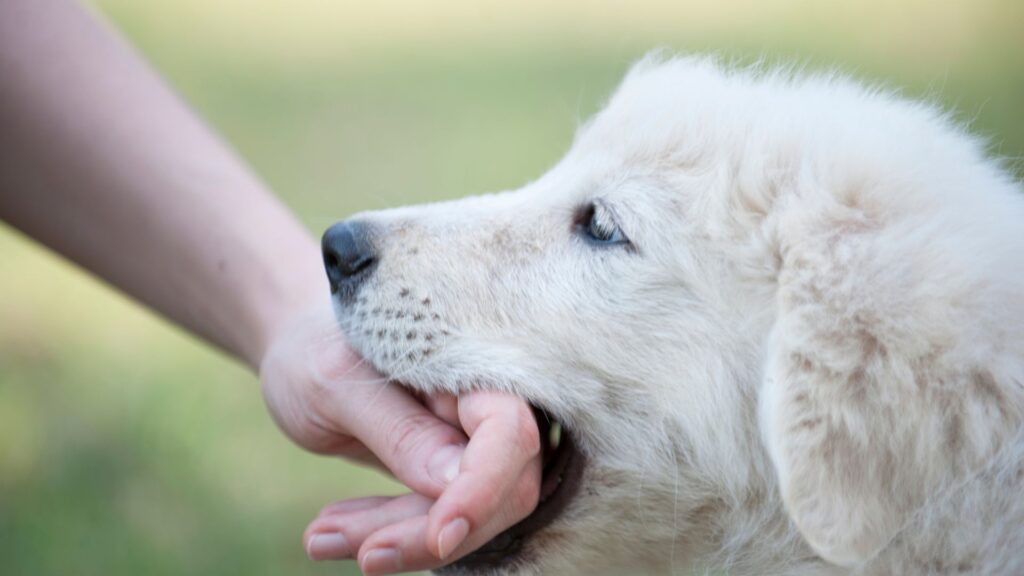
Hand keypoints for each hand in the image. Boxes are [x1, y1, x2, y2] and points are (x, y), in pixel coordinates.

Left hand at [259, 308, 542, 572]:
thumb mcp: (337, 385)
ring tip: (318, 537)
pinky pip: (436, 515)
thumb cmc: (315, 350)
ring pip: (468, 514)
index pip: (508, 433)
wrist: (303, 351)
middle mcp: (485, 403)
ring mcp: (472, 440)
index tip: (439, 536)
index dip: (483, 489)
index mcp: (470, 365)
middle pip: (498, 488)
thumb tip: (455, 485)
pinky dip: (387, 531)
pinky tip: (330, 530)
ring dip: (399, 537)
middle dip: (427, 528)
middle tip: (351, 549)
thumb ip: (400, 431)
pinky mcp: (450, 472)